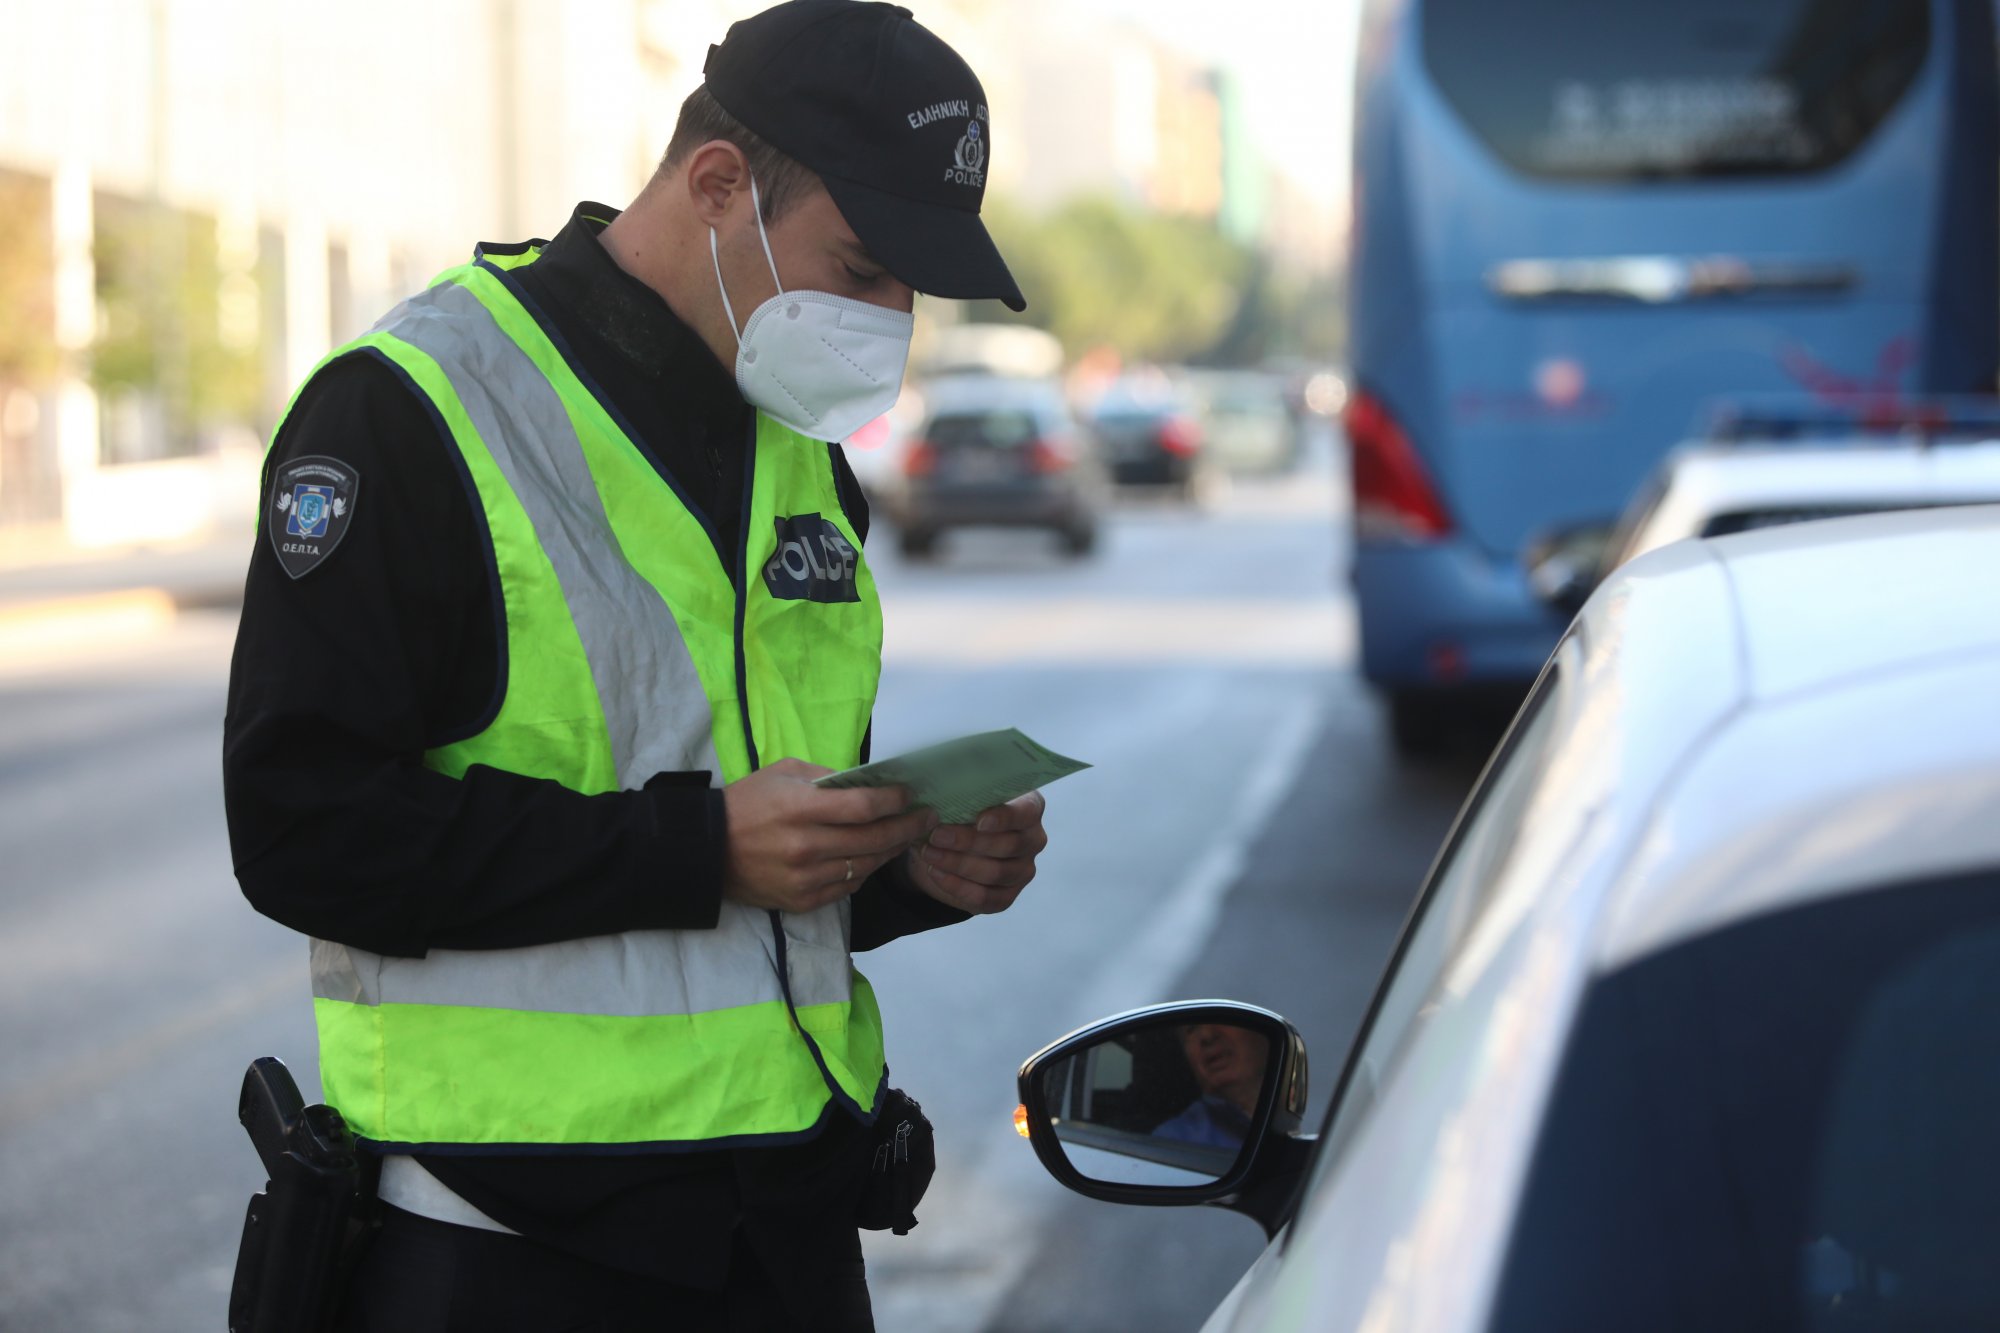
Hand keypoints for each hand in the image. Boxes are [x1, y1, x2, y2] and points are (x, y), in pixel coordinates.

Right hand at [722, 759, 938, 913]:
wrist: (706, 849)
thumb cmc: (747, 803)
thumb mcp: (783, 773)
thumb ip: (826, 776)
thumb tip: (867, 781)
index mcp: (801, 809)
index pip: (864, 806)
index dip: (895, 800)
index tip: (910, 794)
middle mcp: (806, 847)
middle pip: (874, 839)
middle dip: (907, 826)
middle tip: (926, 818)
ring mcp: (805, 878)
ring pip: (865, 866)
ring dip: (890, 850)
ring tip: (905, 836)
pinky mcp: (802, 900)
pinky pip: (847, 887)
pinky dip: (864, 872)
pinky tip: (873, 858)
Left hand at [906, 790, 1047, 913]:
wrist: (948, 847)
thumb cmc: (959, 813)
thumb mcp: (961, 798)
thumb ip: (961, 795)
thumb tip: (941, 797)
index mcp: (1029, 808)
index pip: (1026, 812)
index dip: (1005, 818)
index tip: (979, 821)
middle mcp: (1033, 839)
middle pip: (1008, 844)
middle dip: (969, 841)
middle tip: (938, 835)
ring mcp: (1023, 871)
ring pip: (995, 872)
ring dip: (958, 864)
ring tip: (930, 853)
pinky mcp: (1007, 897)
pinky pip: (986, 897)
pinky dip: (957, 886)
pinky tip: (936, 873)